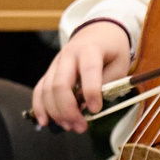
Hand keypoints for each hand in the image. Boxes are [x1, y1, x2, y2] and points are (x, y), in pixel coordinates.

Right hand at [33, 18, 131, 132]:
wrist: (98, 33)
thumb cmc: (112, 50)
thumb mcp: (120, 63)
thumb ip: (107, 83)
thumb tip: (89, 105)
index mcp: (90, 49)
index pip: (88, 70)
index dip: (91, 92)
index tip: (96, 110)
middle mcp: (68, 55)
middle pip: (60, 84)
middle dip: (69, 109)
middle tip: (81, 127)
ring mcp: (56, 63)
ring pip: (47, 90)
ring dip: (57, 112)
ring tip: (71, 127)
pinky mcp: (50, 72)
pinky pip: (40, 90)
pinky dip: (40, 107)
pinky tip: (45, 122)